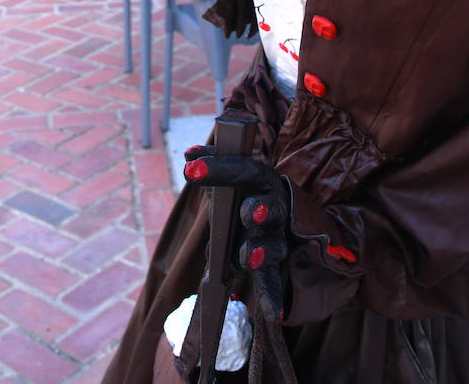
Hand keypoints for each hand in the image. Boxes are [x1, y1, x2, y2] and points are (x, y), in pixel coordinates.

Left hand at [183, 146, 287, 322]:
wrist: (279, 213)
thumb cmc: (244, 191)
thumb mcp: (229, 174)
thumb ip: (211, 163)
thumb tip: (189, 154)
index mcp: (259, 180)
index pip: (243, 169)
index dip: (218, 167)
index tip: (189, 169)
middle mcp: (271, 207)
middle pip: (267, 208)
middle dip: (257, 210)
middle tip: (246, 212)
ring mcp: (273, 237)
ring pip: (270, 245)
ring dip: (260, 251)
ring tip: (248, 258)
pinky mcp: (272, 264)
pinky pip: (273, 281)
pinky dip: (273, 297)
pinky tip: (274, 315)